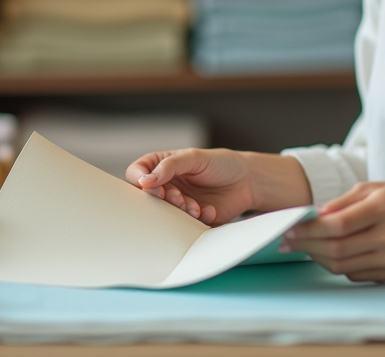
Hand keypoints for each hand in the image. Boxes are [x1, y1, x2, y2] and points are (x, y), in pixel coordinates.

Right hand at [125, 148, 255, 225]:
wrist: (247, 182)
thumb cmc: (221, 164)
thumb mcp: (195, 157)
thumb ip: (170, 166)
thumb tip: (147, 180)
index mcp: (162, 166)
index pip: (137, 173)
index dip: (140, 180)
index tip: (150, 185)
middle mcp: (166, 185)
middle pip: (147, 197)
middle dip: (162, 200)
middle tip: (178, 198)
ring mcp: (176, 203)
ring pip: (162, 214)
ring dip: (178, 212)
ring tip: (195, 207)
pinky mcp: (189, 220)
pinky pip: (182, 226)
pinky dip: (194, 220)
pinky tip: (209, 211)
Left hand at [280, 181, 384, 281]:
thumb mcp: (371, 188)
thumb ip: (341, 203)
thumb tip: (312, 217)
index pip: (339, 225)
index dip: (310, 229)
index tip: (290, 228)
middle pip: (338, 249)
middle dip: (307, 245)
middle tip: (287, 241)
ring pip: (342, 266)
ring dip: (316, 256)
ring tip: (303, 246)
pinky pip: (352, 273)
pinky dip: (334, 264)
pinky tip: (325, 252)